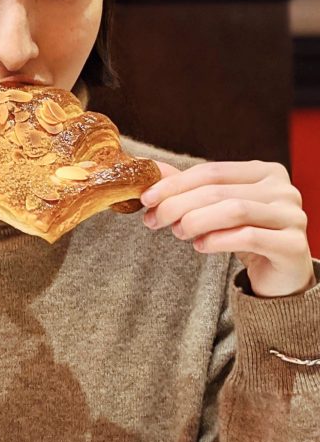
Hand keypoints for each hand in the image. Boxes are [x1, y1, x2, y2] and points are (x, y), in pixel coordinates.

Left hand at [140, 160, 314, 297]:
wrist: (280, 274)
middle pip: (218, 191)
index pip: (211, 171)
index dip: (174, 184)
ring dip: (196, 221)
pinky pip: (249, 237)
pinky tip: (200, 246)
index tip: (146, 198)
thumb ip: (189, 188)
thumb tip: (151, 168)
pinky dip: (217, 240)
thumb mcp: (217, 208)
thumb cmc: (245, 234)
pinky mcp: (294, 245)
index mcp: (264, 172)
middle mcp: (283, 189)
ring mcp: (292, 216)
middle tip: (153, 220)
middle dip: (178, 205)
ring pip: (234, 210)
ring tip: (178, 232)